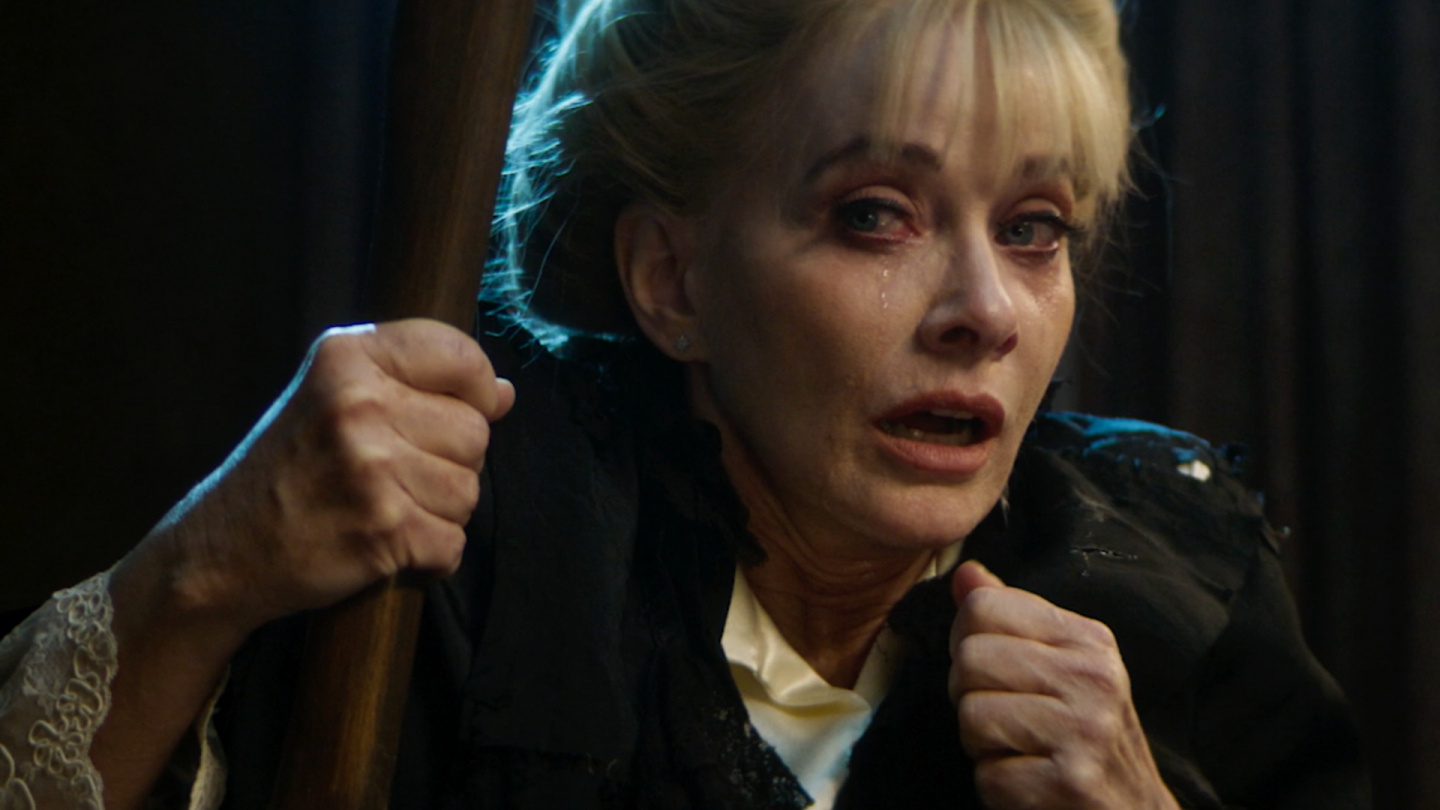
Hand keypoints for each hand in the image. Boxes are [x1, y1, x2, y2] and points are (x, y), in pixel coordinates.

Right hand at [143, 318, 514, 633]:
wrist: (221, 549)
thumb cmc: (290, 470)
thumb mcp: (335, 399)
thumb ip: (418, 386)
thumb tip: (503, 394)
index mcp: (348, 357)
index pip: (459, 354)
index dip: (474, 388)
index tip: (455, 410)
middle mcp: (360, 404)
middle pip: (475, 432)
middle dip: (449, 462)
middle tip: (392, 477)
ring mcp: (371, 467)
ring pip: (469, 491)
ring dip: (439, 512)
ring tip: (383, 510)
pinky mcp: (382, 528)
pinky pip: (453, 543)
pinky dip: (429, 556)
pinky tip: (386, 546)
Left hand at [947, 561, 1179, 809]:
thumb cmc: (1086, 741)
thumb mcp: (1062, 669)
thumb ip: (1011, 619)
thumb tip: (965, 572)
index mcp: (1088, 641)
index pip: (983, 607)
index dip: (969, 643)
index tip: (996, 674)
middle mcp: (1092, 679)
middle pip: (971, 658)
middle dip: (972, 696)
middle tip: (1009, 722)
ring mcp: (1084, 731)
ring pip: (972, 714)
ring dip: (983, 746)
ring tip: (1022, 752)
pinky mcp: (1069, 783)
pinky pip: (987, 774)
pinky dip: (997, 788)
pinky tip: (1032, 785)